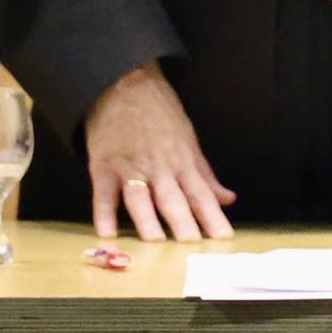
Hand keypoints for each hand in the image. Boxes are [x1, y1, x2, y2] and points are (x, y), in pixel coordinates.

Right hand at [85, 64, 236, 240]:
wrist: (125, 86)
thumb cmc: (160, 114)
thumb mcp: (189, 140)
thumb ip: (205, 174)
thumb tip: (228, 199)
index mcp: (182, 162)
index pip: (201, 195)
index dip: (213, 217)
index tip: (224, 237)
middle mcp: (159, 168)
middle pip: (173, 199)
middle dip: (184, 223)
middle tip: (193, 246)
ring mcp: (130, 167)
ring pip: (140, 199)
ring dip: (147, 221)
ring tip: (156, 242)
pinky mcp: (104, 167)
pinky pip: (103, 195)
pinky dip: (104, 214)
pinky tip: (106, 234)